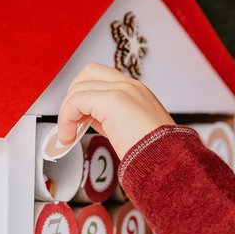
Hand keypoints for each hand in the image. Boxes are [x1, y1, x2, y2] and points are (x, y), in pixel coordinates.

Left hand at [56, 63, 174, 159]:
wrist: (167, 160)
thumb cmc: (154, 152)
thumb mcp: (128, 129)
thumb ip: (107, 118)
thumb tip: (86, 119)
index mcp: (136, 91)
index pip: (102, 78)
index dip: (85, 95)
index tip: (80, 118)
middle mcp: (130, 85)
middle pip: (88, 73)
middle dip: (73, 96)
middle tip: (70, 121)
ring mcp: (123, 90)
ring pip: (79, 87)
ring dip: (67, 111)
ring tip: (68, 133)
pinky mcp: (113, 100)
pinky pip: (77, 101)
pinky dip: (67, 117)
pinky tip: (69, 135)